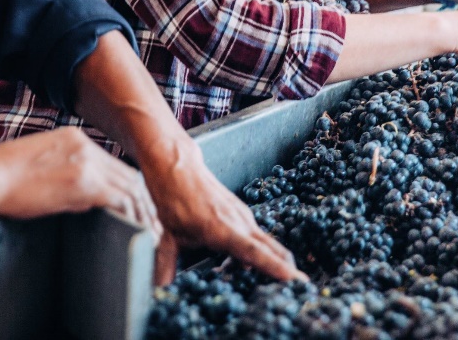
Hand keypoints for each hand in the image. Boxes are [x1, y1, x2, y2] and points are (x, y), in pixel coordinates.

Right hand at [0, 127, 160, 237]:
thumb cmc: (0, 179)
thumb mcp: (40, 166)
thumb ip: (65, 173)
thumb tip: (83, 197)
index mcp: (73, 139)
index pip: (113, 165)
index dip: (130, 187)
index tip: (137, 205)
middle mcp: (85, 146)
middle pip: (128, 174)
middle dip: (143, 201)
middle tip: (153, 223)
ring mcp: (86, 162)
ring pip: (130, 187)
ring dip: (143, 212)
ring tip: (150, 233)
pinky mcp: (84, 182)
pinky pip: (121, 199)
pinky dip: (133, 215)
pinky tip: (137, 230)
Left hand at [138, 137, 304, 282]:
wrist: (179, 166)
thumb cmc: (174, 199)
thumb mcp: (168, 237)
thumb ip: (166, 266)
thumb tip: (158, 292)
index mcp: (222, 229)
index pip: (254, 253)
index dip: (275, 269)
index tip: (296, 280)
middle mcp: (240, 222)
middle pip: (272, 249)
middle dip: (287, 270)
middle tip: (299, 291)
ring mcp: (244, 217)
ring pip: (266, 244)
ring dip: (273, 263)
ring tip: (277, 287)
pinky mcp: (242, 215)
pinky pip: (257, 238)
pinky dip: (260, 254)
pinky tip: (245, 268)